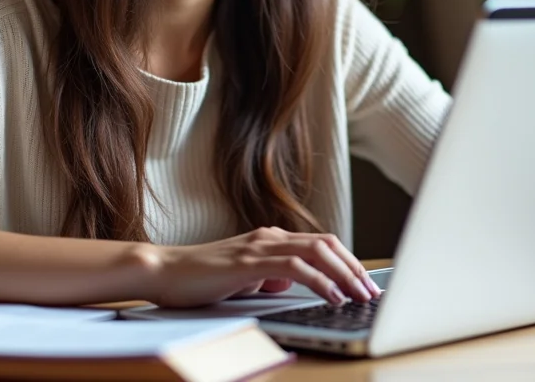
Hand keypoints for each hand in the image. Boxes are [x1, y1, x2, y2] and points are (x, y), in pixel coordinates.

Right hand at [143, 227, 382, 308]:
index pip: (321, 244)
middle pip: (327, 244)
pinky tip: (332, 296)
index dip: (348, 262)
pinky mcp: (249, 263)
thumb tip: (291, 283)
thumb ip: (268, 276)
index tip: (365, 283)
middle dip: (355, 268)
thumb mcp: (243, 278)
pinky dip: (319, 281)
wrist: (162, 271)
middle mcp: (269, 237)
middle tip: (372, 292)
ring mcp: (259, 247)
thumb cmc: (198, 278)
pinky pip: (295, 267)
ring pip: (317, 251)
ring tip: (360, 296)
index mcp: (269, 239)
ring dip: (345, 274)